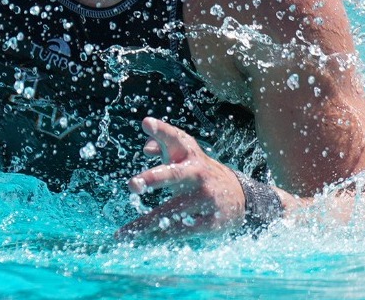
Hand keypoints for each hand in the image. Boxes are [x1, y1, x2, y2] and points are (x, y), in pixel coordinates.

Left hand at [115, 117, 248, 239]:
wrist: (239, 197)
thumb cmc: (199, 172)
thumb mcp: (184, 154)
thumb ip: (163, 143)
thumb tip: (146, 147)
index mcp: (190, 155)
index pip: (175, 138)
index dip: (161, 131)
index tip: (146, 123)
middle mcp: (198, 174)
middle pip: (175, 175)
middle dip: (153, 179)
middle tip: (132, 185)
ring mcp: (206, 198)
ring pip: (172, 211)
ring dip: (146, 223)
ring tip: (124, 233)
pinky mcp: (211, 222)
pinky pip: (182, 231)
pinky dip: (161, 237)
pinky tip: (144, 241)